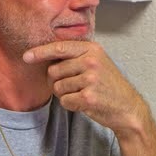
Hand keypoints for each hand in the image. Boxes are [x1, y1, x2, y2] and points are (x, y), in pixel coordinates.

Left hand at [24, 40, 147, 134]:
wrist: (128, 107)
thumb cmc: (109, 86)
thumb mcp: (98, 62)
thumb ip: (76, 56)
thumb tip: (45, 57)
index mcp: (92, 49)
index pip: (60, 48)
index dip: (40, 52)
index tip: (27, 57)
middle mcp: (91, 61)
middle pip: (53, 71)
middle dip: (57, 81)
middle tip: (74, 86)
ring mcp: (90, 79)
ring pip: (57, 87)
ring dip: (65, 94)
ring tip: (82, 94)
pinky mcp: (88, 97)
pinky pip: (64, 101)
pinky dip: (71, 105)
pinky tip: (84, 103)